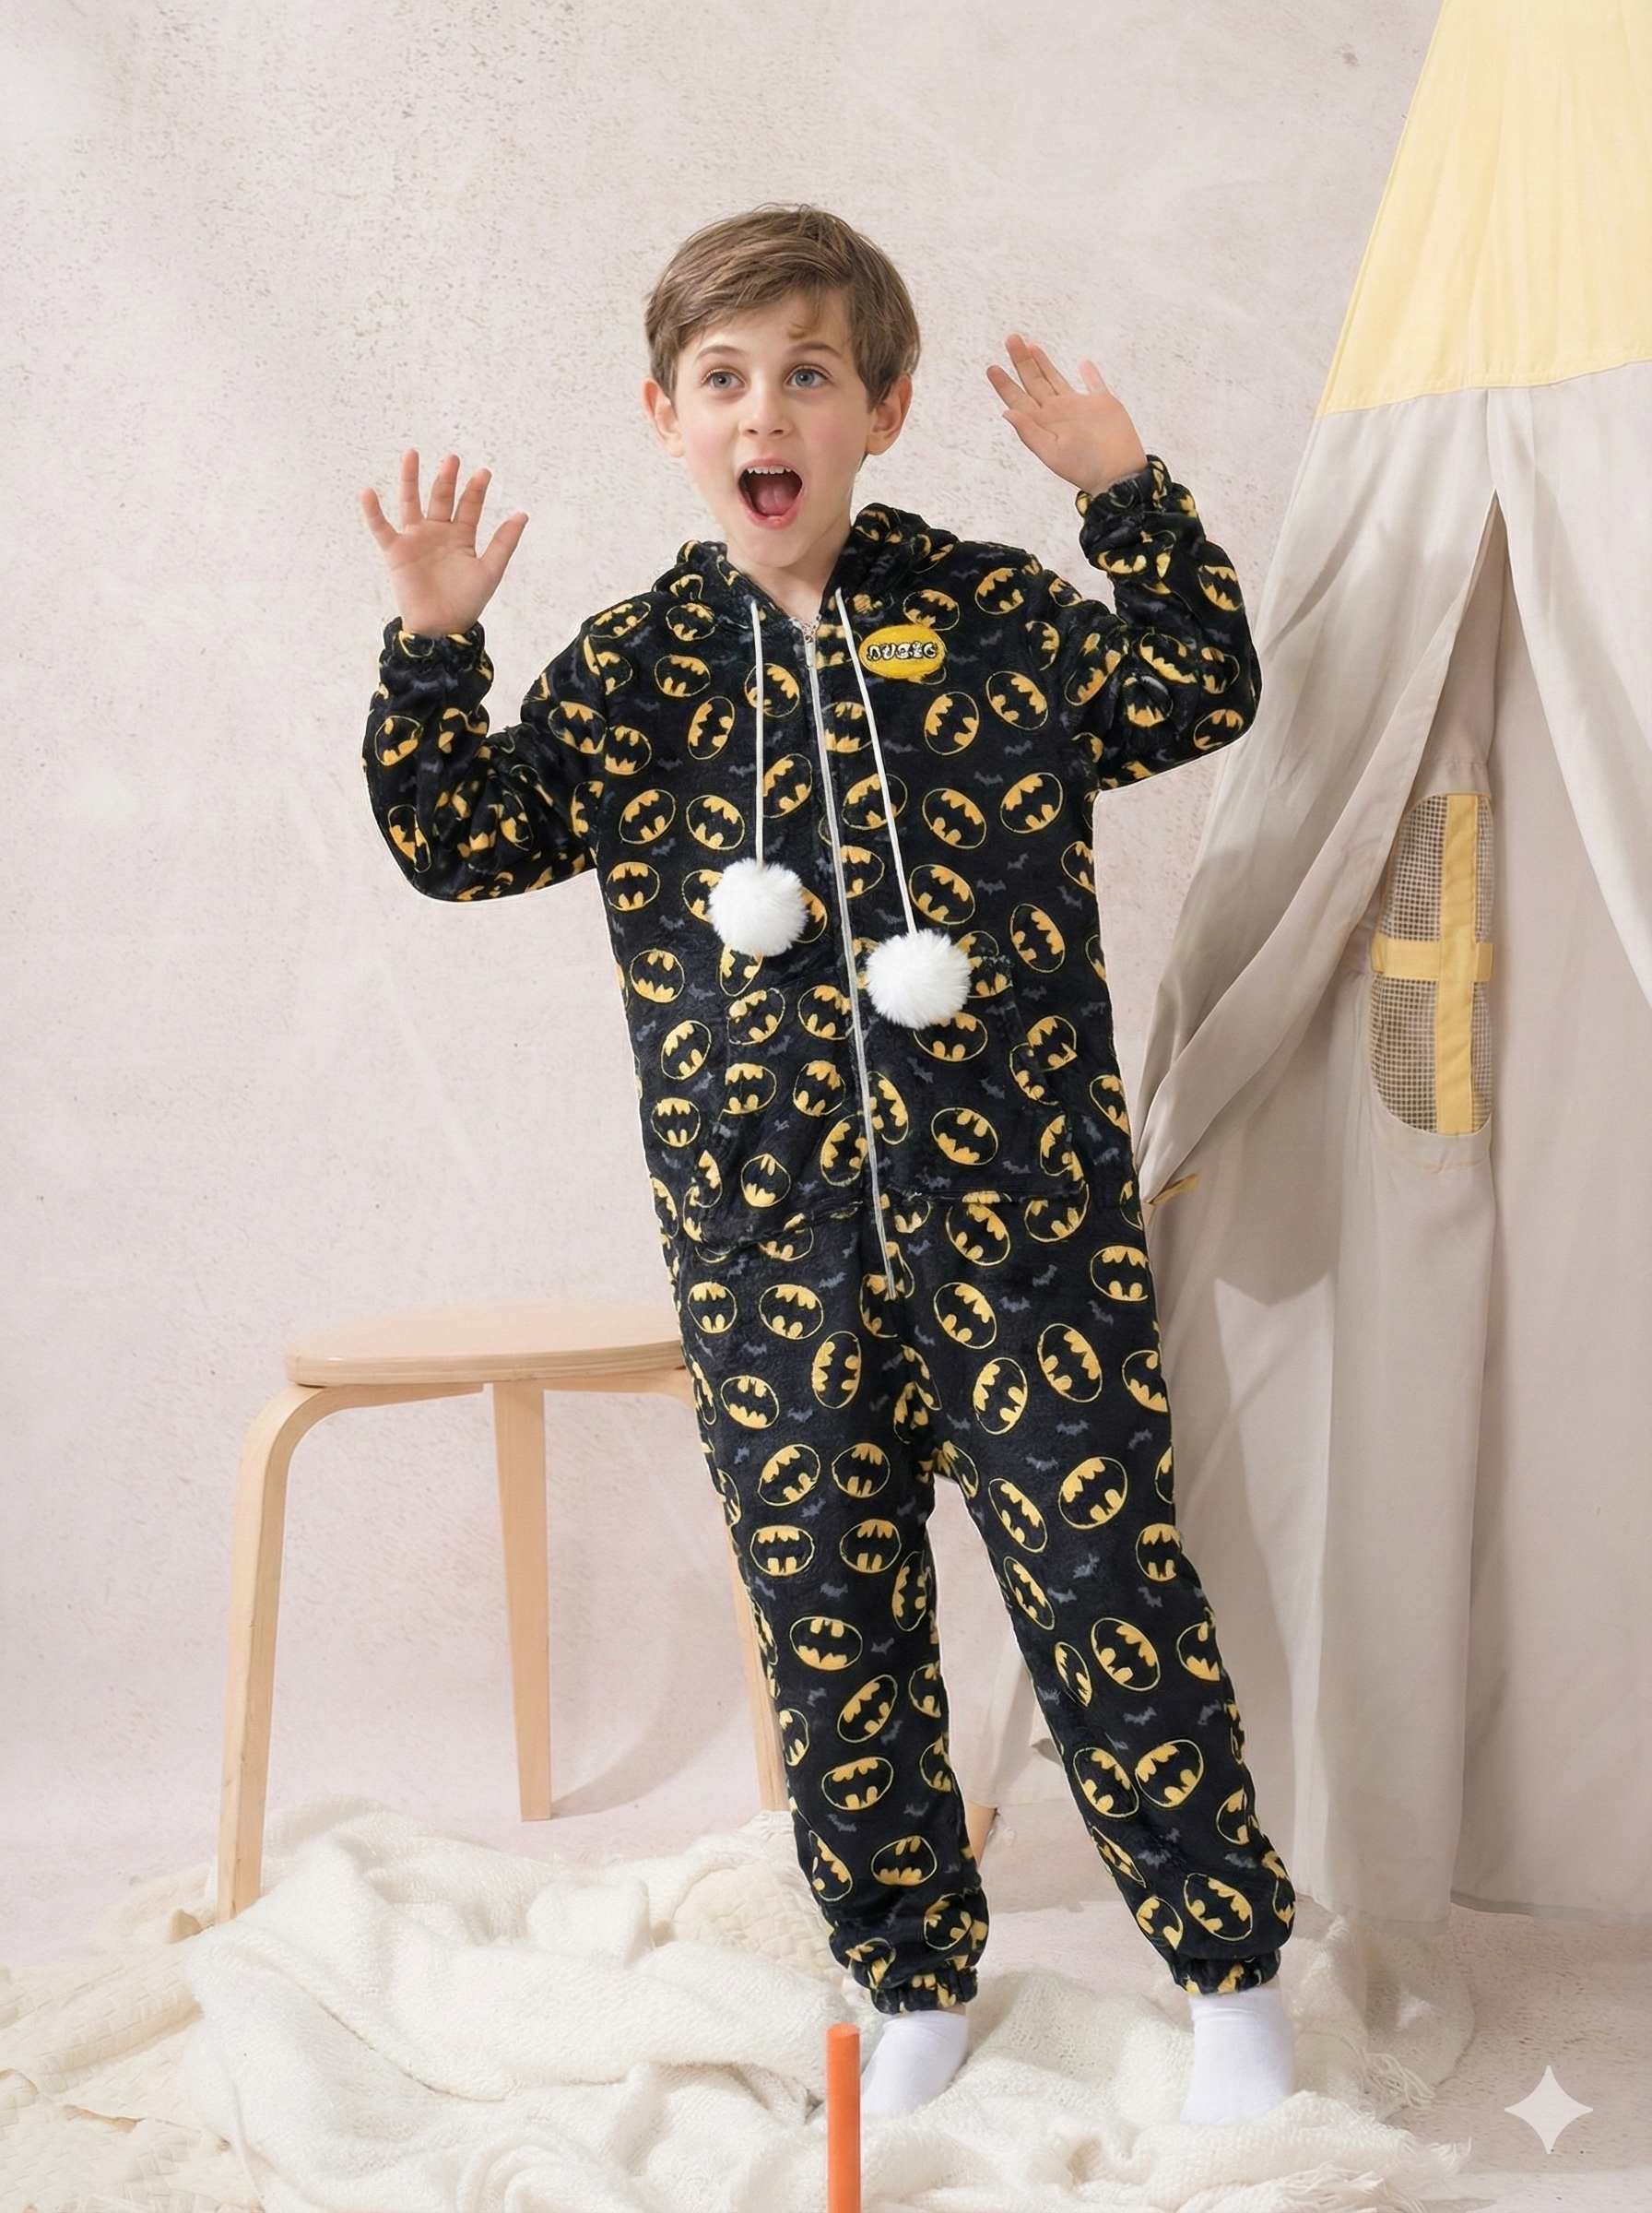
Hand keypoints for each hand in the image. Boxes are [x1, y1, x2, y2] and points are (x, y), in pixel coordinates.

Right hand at [360, 450, 527, 634]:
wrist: (441, 627)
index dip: (476, 490)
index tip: (484, 472)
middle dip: (447, 478)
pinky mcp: (396, 552)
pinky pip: (382, 528)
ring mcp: (415, 539)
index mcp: (461, 537)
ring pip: (411, 502)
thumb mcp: (490, 570)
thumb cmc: (466, 602)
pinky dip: (373, 512)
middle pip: (441, 498)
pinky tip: (368, 493)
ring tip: (411, 454)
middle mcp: (437, 533)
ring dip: (410, 479)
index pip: (468, 506)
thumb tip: (522, 514)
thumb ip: (504, 542)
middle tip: (452, 458)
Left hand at [986, 337, 1147, 497]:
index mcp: (1044, 424)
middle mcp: (1058, 413)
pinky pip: (1094, 384)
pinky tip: (1083, 363)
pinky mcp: (1102, 404)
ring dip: (1044, 363)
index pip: (1019, 400)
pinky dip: (1090, 374)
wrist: (1118, 473)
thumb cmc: (1083, 467)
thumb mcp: (1051, 453)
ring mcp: (1079, 407)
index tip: (992, 368)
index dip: (1005, 385)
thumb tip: (1006, 413)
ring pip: (1056, 379)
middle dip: (1022, 361)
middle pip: (1035, 382)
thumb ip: (1029, 432)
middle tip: (1011, 339)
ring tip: (1030, 346)